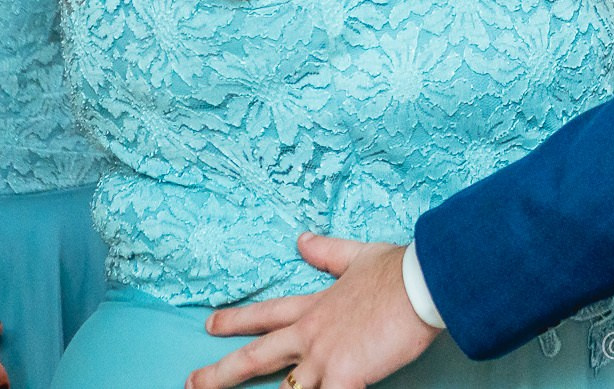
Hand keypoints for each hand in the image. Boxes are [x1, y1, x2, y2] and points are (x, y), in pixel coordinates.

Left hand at [189, 234, 437, 388]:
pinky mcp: (346, 376)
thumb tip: (301, 239)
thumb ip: (328, 252)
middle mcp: (311, 335)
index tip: (210, 324)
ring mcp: (325, 358)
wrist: (421, 282)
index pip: (267, 314)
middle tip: (191, 383)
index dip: (236, 320)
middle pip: (256, 356)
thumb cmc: (397, 270)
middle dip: (220, 373)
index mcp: (314, 307)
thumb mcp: (357, 255)